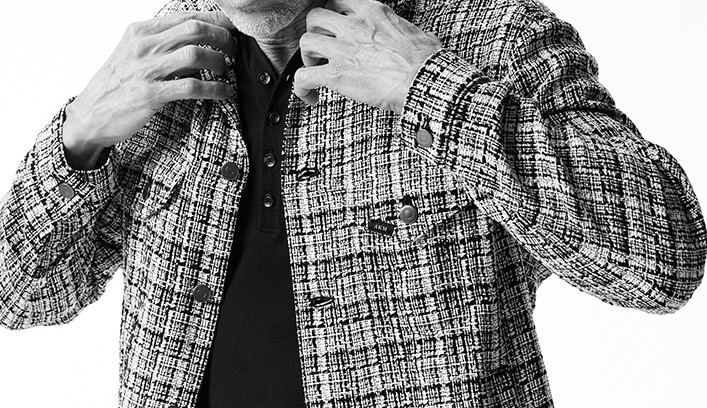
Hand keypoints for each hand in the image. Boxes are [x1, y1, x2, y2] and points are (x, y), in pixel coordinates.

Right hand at [64, 11, 236, 153]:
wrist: (89, 115)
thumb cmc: (118, 84)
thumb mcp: (134, 53)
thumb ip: (162, 42)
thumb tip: (199, 36)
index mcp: (141, 31)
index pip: (187, 16)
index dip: (217, 20)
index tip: (233, 28)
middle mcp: (144, 46)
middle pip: (195, 29)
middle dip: (222, 38)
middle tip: (232, 50)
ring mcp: (146, 70)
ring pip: (195, 55)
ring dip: (219, 62)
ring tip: (225, 70)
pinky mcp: (151, 94)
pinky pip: (192, 87)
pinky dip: (215, 89)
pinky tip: (224, 92)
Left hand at [294, 0, 442, 111]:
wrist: (424, 81)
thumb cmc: (427, 62)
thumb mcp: (416, 33)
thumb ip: (404, 32)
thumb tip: (415, 39)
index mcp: (373, 12)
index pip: (340, 0)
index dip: (333, 15)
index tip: (335, 28)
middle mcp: (354, 26)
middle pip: (316, 18)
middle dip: (316, 34)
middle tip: (324, 49)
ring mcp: (342, 49)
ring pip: (305, 43)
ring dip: (307, 58)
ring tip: (317, 71)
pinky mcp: (335, 75)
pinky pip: (303, 78)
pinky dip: (301, 87)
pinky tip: (309, 95)